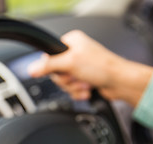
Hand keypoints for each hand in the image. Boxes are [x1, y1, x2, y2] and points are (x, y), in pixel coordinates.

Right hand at [28, 30, 152, 105]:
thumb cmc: (103, 68)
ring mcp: (79, 67)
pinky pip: (71, 89)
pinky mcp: (83, 79)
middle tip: (76, 77)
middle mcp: (75, 53)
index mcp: (71, 42)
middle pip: (56, 72)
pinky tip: (87, 89)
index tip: (62, 70)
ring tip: (85, 83)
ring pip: (63, 83)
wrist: (120, 83)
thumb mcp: (70, 63)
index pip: (49, 56)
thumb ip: (48, 66)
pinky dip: (78, 92)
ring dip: (73, 87)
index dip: (54, 67)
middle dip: (67, 80)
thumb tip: (31, 69)